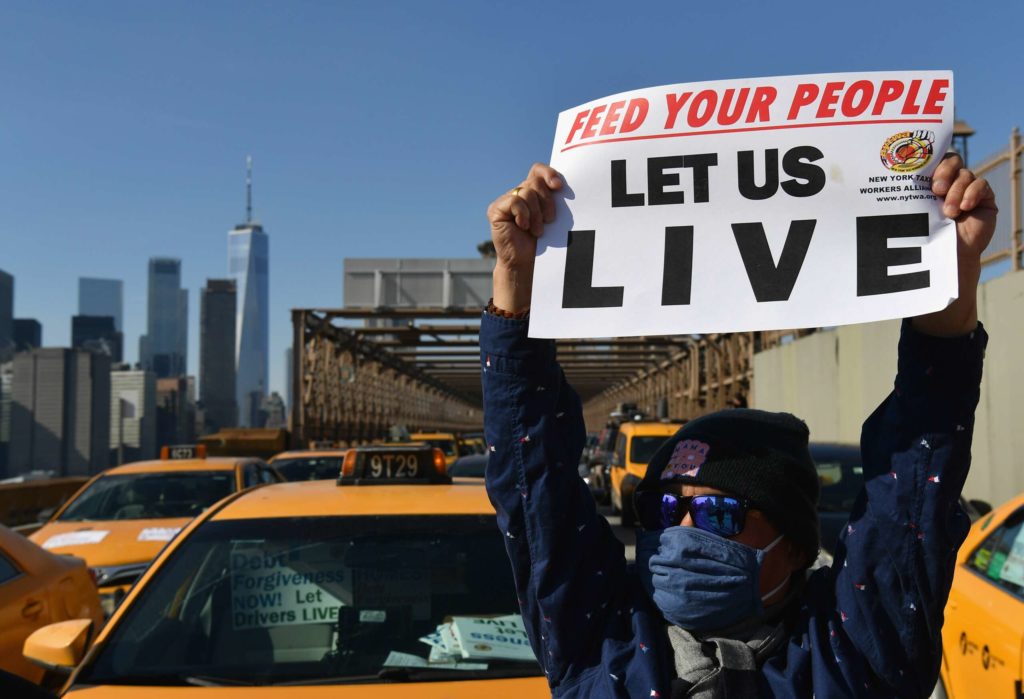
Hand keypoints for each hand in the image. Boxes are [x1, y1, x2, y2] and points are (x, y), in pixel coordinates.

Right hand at [486, 163, 561, 311]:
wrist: (526, 263)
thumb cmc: (543, 242)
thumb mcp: (552, 216)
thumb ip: (553, 198)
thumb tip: (561, 185)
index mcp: (532, 192)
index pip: (538, 170)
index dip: (549, 173)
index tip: (559, 187)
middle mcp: (517, 193)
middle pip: (535, 181)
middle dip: (547, 202)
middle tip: (549, 221)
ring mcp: (505, 200)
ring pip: (527, 192)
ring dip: (536, 214)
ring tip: (537, 230)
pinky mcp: (495, 209)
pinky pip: (515, 201)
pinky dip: (523, 215)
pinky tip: (523, 227)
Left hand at [912, 154, 996, 337]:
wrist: (943, 261)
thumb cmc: (919, 239)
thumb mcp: (906, 215)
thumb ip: (894, 199)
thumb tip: (851, 192)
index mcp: (927, 182)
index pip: (932, 157)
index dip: (930, 160)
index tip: (921, 173)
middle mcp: (948, 182)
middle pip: (951, 160)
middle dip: (944, 171)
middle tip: (936, 189)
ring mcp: (967, 189)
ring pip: (965, 174)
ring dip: (956, 191)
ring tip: (948, 212)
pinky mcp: (983, 198)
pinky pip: (981, 185)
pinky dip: (972, 193)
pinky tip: (964, 208)